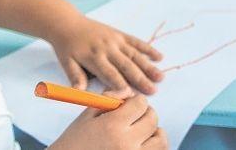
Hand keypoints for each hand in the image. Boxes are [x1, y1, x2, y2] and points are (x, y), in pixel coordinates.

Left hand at [49, 16, 163, 94]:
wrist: (67, 23)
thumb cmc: (67, 47)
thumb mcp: (67, 63)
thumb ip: (75, 77)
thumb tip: (80, 92)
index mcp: (93, 58)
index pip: (110, 74)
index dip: (121, 86)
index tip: (132, 97)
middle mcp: (107, 48)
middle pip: (126, 66)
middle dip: (140, 79)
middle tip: (153, 90)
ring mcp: (115, 40)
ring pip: (134, 55)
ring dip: (148, 66)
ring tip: (160, 77)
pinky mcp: (119, 34)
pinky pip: (136, 42)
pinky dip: (148, 49)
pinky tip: (159, 57)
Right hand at [50, 95, 166, 149]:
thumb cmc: (74, 142)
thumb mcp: (87, 116)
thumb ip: (109, 100)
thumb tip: (129, 92)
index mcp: (113, 125)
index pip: (141, 104)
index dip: (136, 101)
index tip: (131, 106)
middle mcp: (126, 143)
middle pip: (152, 119)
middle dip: (145, 114)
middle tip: (135, 118)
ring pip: (161, 140)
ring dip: (154, 133)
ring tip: (142, 133)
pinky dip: (153, 147)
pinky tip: (142, 145)